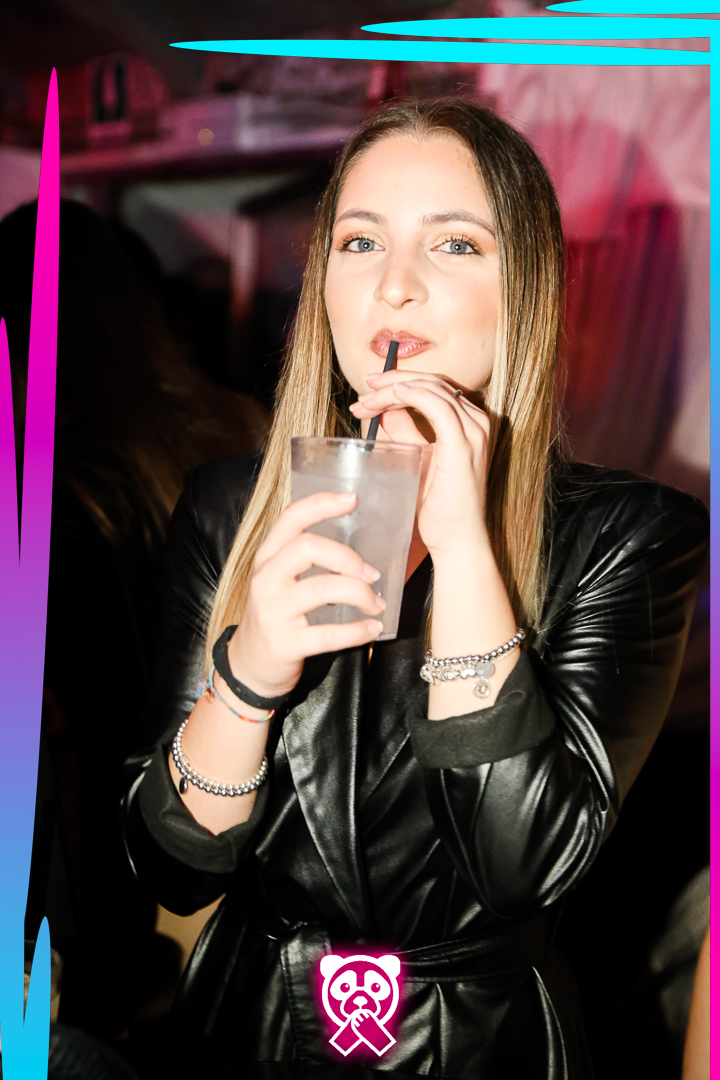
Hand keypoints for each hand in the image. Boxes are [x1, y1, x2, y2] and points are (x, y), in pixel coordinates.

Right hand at [226, 491, 384, 699]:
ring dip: (361, 594)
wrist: (248, 665)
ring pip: (324, 589)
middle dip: (349, 558)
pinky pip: (329, 634)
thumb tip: (355, 541)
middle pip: (308, 547)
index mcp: (266, 558)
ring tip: (376, 603)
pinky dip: (358, 631)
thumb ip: (302, 558)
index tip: (352, 499)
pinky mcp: (285, 643)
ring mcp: (272, 612)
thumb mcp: (277, 580)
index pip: (291, 519)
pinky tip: (372, 628)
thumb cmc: (274, 616)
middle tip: (373, 574)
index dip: (321, 504)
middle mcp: (265, 580)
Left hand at [350, 370, 490, 556]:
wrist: (456, 540)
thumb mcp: (417, 459)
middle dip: (392, 382)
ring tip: (366, 399)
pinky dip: (413, 395)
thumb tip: (384, 412)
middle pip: (432, 382)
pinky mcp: (463, 446)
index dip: (398, 383)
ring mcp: (473, 432)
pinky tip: (391, 397)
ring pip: (432, 389)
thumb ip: (405, 432)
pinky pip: (438, 407)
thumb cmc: (438, 507)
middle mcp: (476, 422)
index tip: (368, 391)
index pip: (433, 386)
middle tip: (363, 390)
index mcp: (468, 423)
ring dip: (394, 389)